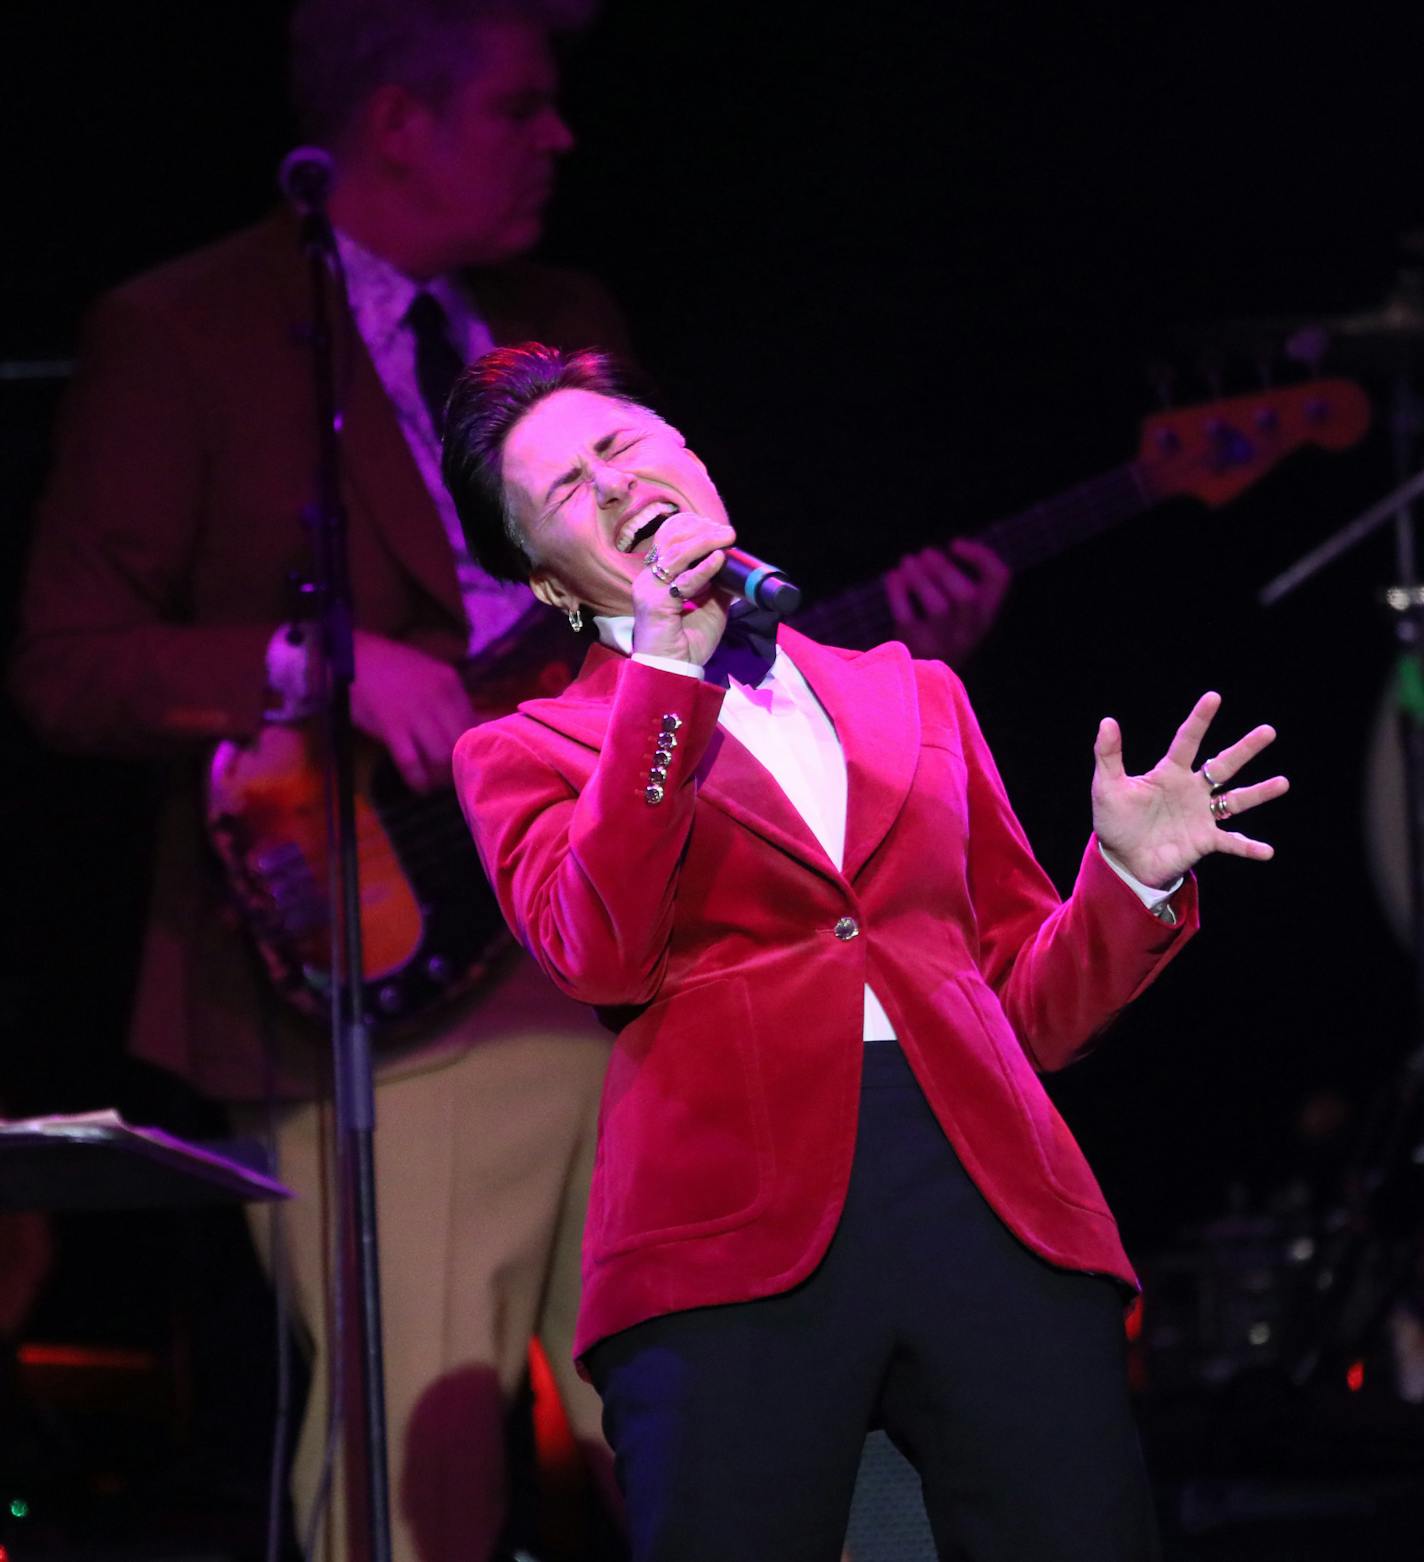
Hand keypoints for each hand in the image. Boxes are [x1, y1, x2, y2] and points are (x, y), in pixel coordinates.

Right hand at [351, 631, 475, 792]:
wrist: (353, 654)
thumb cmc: (391, 667)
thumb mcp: (429, 675)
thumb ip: (451, 700)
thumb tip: (476, 726)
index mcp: (450, 684)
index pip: (474, 725)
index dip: (473, 748)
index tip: (468, 761)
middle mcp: (438, 698)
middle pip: (461, 743)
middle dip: (459, 766)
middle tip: (454, 779)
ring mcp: (415, 712)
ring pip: (441, 756)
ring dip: (441, 777)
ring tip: (437, 784)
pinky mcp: (391, 726)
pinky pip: (411, 762)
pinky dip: (418, 780)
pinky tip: (419, 787)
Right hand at [631, 511, 737, 665]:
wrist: (673, 672)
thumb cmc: (688, 644)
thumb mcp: (709, 607)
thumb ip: (717, 585)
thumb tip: (732, 564)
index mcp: (656, 578)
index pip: (668, 539)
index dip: (692, 527)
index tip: (717, 528)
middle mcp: (647, 580)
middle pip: (671, 540)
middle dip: (701, 531)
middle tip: (726, 532)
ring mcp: (648, 590)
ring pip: (677, 554)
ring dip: (705, 543)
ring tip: (726, 538)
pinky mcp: (655, 603)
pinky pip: (683, 581)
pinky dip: (703, 569)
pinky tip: (719, 560)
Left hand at [884, 539, 1009, 667]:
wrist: (920, 677)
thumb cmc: (939, 632)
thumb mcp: (959, 612)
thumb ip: (955, 583)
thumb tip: (929, 556)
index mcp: (985, 615)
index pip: (1000, 578)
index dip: (981, 554)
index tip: (954, 543)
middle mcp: (970, 631)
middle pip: (967, 596)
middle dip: (944, 569)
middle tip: (925, 553)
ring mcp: (945, 643)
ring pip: (939, 607)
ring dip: (920, 578)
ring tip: (906, 562)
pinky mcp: (918, 648)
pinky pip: (907, 616)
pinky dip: (897, 593)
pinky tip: (892, 576)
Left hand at [1091, 691, 1288, 888]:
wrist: (1123, 859)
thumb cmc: (1116, 820)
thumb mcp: (1107, 787)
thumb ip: (1108, 755)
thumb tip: (1107, 721)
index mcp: (1170, 773)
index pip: (1187, 741)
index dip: (1200, 720)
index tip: (1214, 697)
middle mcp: (1192, 790)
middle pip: (1223, 765)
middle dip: (1245, 749)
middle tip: (1269, 731)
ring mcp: (1201, 815)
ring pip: (1236, 800)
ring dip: (1259, 792)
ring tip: (1282, 783)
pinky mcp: (1204, 841)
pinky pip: (1231, 843)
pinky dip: (1248, 847)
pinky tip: (1267, 851)